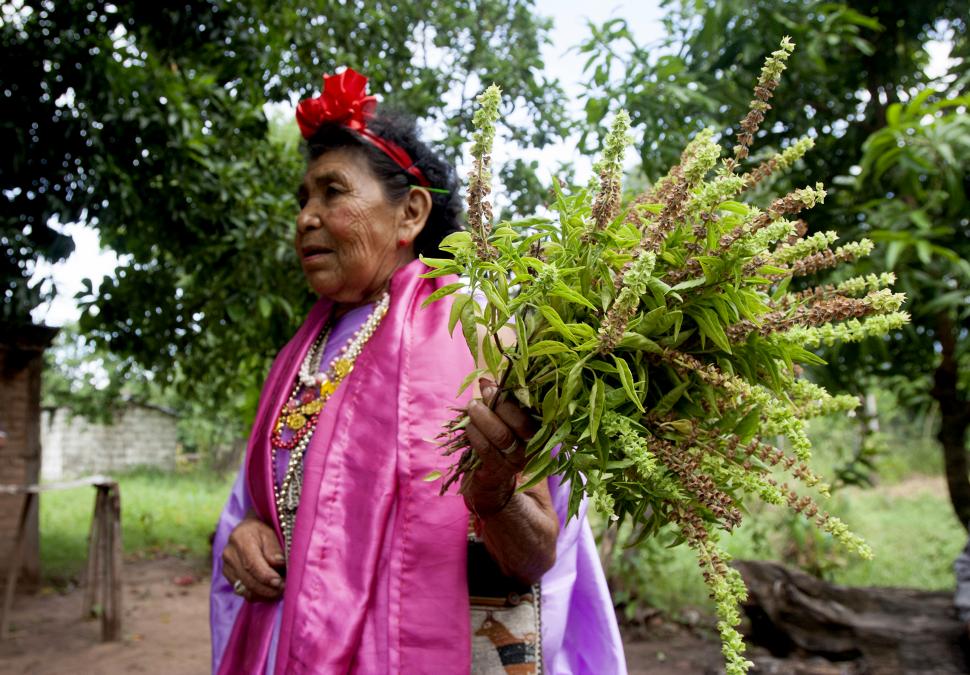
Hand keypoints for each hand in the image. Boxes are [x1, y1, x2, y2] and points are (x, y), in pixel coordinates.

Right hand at [222, 516, 284, 601]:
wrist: (247, 530)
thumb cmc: (262, 530)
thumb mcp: (271, 533)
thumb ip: (274, 549)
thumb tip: (279, 564)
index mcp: (240, 538)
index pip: (252, 564)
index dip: (267, 577)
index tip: (280, 583)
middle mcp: (229, 554)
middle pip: (248, 580)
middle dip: (268, 589)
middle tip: (284, 590)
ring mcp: (226, 566)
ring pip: (245, 590)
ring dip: (264, 594)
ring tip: (279, 591)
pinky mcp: (228, 576)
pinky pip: (243, 592)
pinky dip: (258, 595)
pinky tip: (270, 592)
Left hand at [463, 377, 536, 514]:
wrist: (492, 481)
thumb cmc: (499, 441)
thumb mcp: (503, 419)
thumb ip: (498, 400)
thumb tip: (486, 380)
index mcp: (539, 429)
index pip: (533, 411)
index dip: (512, 396)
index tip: (494, 386)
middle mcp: (533, 446)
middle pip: (521, 423)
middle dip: (499, 405)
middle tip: (483, 394)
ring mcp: (517, 460)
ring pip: (502, 435)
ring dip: (483, 417)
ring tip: (472, 407)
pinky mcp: (498, 471)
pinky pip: (486, 449)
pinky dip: (475, 434)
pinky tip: (469, 427)